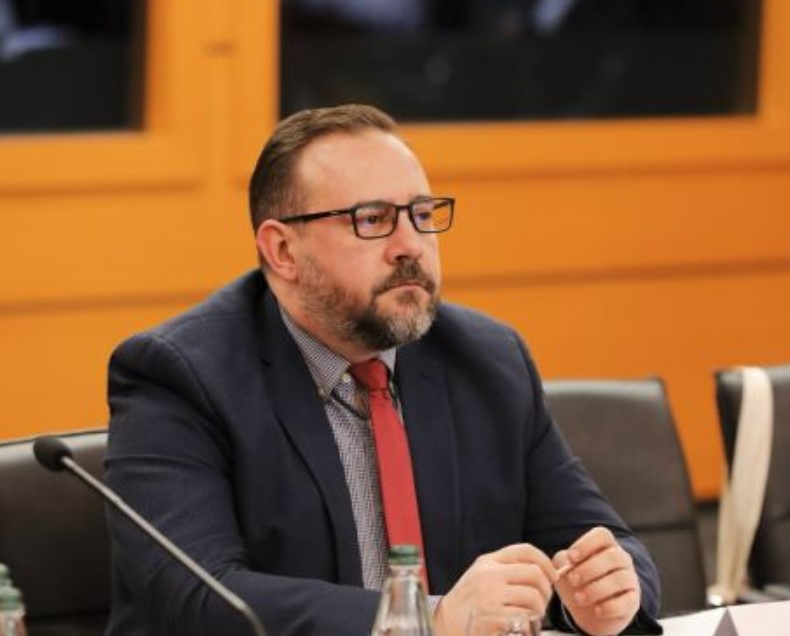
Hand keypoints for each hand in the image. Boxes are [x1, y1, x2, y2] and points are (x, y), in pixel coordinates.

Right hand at [433, 544, 556, 635]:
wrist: (446, 623)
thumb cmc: (467, 602)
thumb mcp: (481, 575)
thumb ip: (505, 569)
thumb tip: (541, 569)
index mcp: (488, 562)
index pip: (525, 550)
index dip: (545, 561)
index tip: (552, 575)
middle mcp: (490, 575)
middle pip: (534, 573)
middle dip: (547, 589)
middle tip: (544, 601)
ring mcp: (491, 596)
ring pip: (533, 597)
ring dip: (539, 610)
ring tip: (532, 616)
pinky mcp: (494, 617)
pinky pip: (524, 618)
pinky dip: (529, 626)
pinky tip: (522, 627)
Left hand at [553, 527, 640, 635]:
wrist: (589, 612)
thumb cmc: (577, 582)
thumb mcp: (565, 570)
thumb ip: (562, 561)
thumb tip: (565, 561)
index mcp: (604, 545)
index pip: (602, 535)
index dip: (586, 544)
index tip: (571, 558)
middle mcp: (621, 559)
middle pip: (613, 555)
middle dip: (589, 568)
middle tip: (572, 580)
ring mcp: (630, 579)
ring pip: (620, 579)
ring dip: (596, 589)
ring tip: (579, 598)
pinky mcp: (632, 601)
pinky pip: (627, 601)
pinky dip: (609, 607)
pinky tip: (596, 610)